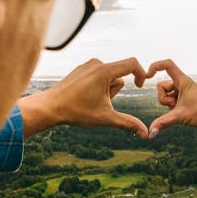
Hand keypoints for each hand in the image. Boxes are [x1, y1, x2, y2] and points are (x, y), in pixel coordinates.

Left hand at [20, 58, 148, 137]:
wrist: (50, 107)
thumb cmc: (76, 111)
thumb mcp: (106, 118)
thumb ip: (128, 124)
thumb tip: (147, 134)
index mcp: (104, 71)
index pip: (132, 63)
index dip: (141, 74)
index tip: (140, 86)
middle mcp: (96, 63)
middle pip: (119, 75)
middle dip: (115, 90)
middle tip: (101, 103)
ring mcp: (87, 65)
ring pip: (108, 76)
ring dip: (106, 89)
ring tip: (91, 101)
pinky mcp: (80, 69)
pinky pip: (97, 75)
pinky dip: (97, 87)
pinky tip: (84, 97)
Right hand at [144, 59, 196, 136]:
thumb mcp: (180, 117)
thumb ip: (163, 123)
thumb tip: (150, 133)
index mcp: (182, 80)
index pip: (167, 64)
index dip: (155, 66)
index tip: (148, 75)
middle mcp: (181, 82)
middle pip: (161, 85)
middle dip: (163, 98)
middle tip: (175, 106)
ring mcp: (182, 89)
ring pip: (165, 94)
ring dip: (168, 103)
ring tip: (180, 109)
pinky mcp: (183, 96)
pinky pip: (170, 98)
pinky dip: (172, 105)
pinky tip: (181, 111)